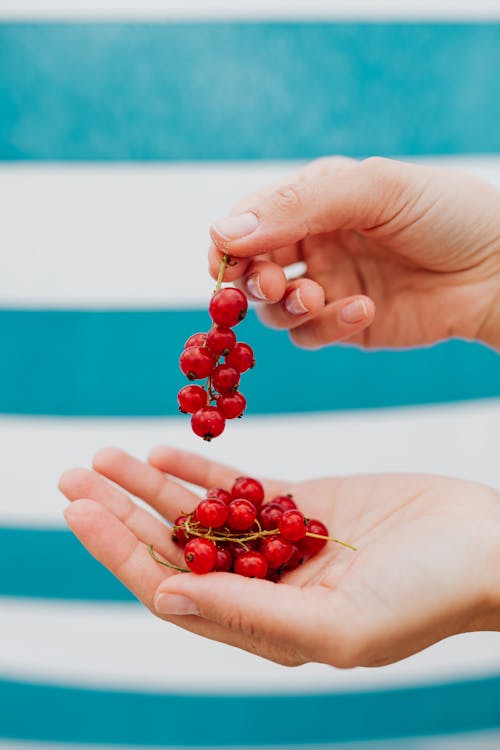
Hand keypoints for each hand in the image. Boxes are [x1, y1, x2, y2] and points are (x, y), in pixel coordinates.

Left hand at [59, 446, 499, 667]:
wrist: (483, 546)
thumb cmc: (426, 597)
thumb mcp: (336, 622)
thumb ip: (250, 613)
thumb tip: (165, 600)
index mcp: (263, 625)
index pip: (170, 589)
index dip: (120, 552)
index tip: (80, 513)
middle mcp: (262, 584)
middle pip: (173, 547)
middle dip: (121, 513)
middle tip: (73, 476)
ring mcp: (280, 540)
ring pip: (198, 512)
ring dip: (149, 485)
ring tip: (103, 454)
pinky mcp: (304, 502)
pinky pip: (239, 485)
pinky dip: (199, 469)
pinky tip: (162, 449)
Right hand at [209, 156, 499, 349]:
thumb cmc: (446, 214)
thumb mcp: (375, 191)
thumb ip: (299, 205)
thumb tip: (223, 231)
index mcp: (315, 199)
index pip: (249, 220)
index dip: (228, 242)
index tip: (222, 260)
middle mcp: (314, 243)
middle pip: (252, 269)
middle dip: (252, 280)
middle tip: (272, 285)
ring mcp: (329, 285)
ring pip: (275, 308)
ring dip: (286, 307)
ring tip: (317, 298)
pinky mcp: (346, 324)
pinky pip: (312, 334)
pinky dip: (327, 326)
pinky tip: (362, 309)